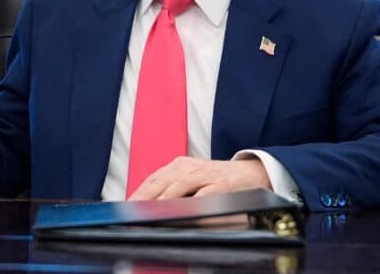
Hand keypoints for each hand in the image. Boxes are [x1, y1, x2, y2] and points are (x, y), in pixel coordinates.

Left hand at [128, 156, 271, 200]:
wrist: (253, 172)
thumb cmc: (218, 180)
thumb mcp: (192, 180)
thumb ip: (173, 190)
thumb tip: (149, 208)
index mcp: (179, 166)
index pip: (152, 180)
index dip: (137, 194)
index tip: (125, 208)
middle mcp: (189, 167)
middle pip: (160, 183)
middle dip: (144, 199)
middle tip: (131, 214)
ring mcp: (204, 175)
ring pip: (177, 187)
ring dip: (161, 201)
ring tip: (148, 214)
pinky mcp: (220, 185)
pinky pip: (202, 196)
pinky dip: (190, 204)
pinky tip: (180, 213)